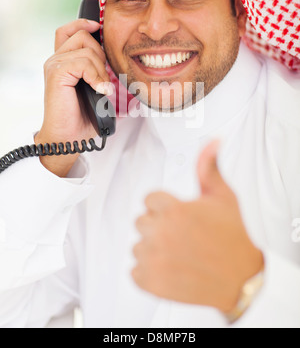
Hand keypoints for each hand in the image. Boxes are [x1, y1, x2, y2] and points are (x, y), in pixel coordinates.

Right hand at [35, 19, 109, 176]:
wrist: (68, 138)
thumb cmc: (82, 117)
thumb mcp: (96, 89)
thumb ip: (99, 71)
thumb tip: (120, 60)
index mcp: (63, 61)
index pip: (69, 30)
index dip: (83, 24)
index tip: (98, 28)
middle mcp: (56, 60)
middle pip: (83, 36)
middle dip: (101, 54)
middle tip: (104, 78)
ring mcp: (54, 65)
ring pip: (86, 49)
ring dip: (100, 68)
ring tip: (102, 88)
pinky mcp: (56, 74)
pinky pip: (82, 62)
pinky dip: (96, 75)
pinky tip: (100, 89)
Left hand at [132, 140, 263, 312]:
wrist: (241, 278)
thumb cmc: (233, 237)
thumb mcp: (223, 196)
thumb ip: (209, 167)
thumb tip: (212, 142)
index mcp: (175, 209)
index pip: (149, 200)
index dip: (165, 207)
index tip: (180, 216)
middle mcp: (161, 232)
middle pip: (141, 222)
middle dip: (158, 227)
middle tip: (182, 236)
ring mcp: (155, 259)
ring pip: (138, 247)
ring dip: (153, 251)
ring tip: (178, 254)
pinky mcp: (152, 282)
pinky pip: (135, 273)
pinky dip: (149, 274)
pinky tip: (170, 270)